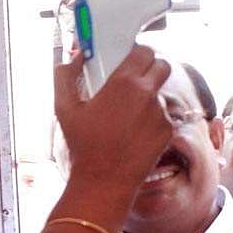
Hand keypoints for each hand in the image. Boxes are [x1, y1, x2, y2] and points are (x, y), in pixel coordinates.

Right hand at [54, 46, 170, 188]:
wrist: (105, 181)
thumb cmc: (84, 146)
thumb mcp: (65, 108)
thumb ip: (65, 76)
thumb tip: (73, 58)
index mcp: (124, 83)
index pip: (144, 51)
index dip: (138, 53)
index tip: (129, 60)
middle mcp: (147, 95)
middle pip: (162, 66)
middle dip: (151, 69)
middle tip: (135, 80)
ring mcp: (160, 114)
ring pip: (160, 93)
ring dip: (149, 97)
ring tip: (127, 116)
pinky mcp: (167, 132)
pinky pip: (163, 116)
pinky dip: (152, 119)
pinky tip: (134, 132)